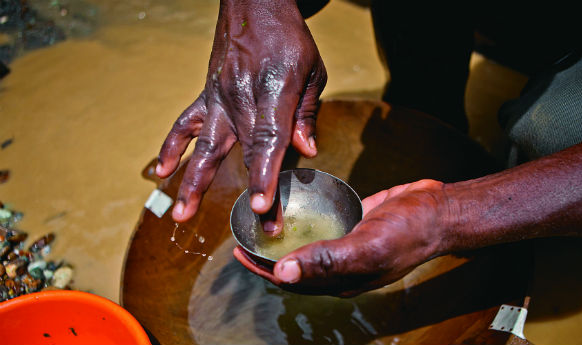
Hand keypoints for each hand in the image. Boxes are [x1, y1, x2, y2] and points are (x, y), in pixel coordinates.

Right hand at [156, 0, 326, 221]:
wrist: (255, 4)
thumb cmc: (290, 38)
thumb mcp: (313, 70)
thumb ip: (307, 113)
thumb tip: (305, 150)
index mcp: (275, 91)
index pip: (270, 140)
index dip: (266, 174)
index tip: (263, 206)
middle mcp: (243, 98)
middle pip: (246, 153)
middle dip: (252, 191)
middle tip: (256, 227)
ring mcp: (220, 97)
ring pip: (206, 145)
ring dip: (194, 181)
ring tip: (182, 214)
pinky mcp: (206, 93)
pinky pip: (185, 123)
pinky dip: (171, 147)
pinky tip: (160, 171)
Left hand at [234, 179, 451, 296]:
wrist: (438, 210)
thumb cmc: (408, 232)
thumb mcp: (366, 247)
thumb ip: (326, 260)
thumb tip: (283, 275)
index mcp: (341, 279)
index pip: (292, 281)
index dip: (264, 270)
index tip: (240, 252)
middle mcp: (341, 265)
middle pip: (296, 265)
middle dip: (268, 256)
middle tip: (244, 235)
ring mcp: (348, 244)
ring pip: (308, 246)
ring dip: (284, 238)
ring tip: (262, 221)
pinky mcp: (355, 223)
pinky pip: (324, 225)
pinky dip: (305, 221)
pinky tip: (294, 206)